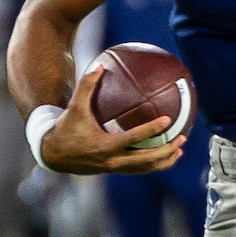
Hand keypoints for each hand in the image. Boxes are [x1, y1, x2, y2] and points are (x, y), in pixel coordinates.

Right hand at [38, 68, 183, 176]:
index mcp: (105, 146)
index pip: (134, 139)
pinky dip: (153, 164)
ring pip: (145, 169)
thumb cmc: (66, 129)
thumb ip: (86, 86)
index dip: (152, 130)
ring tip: (180, 150)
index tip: (167, 121)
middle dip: (167, 151)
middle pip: (146, 160)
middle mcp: (112, 161)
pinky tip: (163, 155)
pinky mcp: (115, 170)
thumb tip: (100, 65)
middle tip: (181, 138)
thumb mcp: (74, 107)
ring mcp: (115, 168)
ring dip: (164, 161)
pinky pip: (139, 169)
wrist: (54, 155)